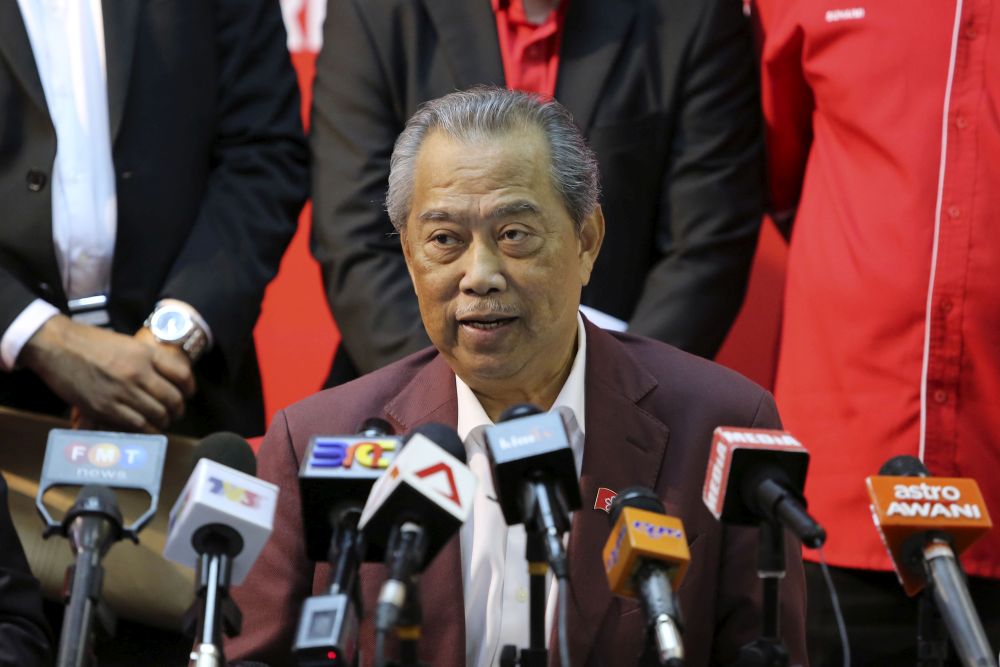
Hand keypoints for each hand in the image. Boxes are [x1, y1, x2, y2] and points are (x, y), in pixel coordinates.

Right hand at [20, 316, 194, 432]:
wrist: (57, 346)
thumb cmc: (90, 342)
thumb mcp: (127, 343)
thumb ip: (147, 359)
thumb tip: (164, 375)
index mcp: (145, 354)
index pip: (182, 375)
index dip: (190, 388)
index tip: (188, 393)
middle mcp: (138, 373)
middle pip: (173, 399)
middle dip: (178, 409)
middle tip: (176, 413)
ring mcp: (122, 392)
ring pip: (157, 415)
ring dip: (163, 421)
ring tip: (162, 422)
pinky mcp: (105, 408)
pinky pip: (136, 425)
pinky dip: (146, 430)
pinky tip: (147, 428)